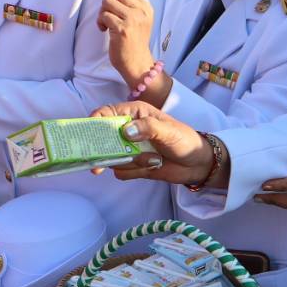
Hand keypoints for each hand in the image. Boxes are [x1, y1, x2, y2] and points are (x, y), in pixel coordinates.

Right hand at [95, 102, 217, 186]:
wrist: (197, 164)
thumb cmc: (185, 140)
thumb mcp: (168, 131)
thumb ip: (148, 128)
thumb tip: (126, 131)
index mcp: (134, 113)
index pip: (106, 113)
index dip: (94, 122)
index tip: (89, 135)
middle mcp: (127, 129)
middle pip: (102, 138)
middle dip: (105, 150)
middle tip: (103, 162)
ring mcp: (128, 148)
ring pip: (112, 158)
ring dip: (130, 163)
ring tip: (152, 160)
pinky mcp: (132, 165)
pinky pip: (121, 171)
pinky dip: (134, 172)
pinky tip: (152, 167)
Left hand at [98, 0, 157, 90]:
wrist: (137, 63)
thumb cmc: (134, 41)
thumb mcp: (139, 19)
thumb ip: (131, 3)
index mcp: (146, 8)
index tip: (114, 8)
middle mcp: (141, 12)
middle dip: (107, 2)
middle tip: (107, 15)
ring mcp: (132, 19)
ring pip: (108, 2)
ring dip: (102, 12)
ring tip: (105, 23)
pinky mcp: (122, 29)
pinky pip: (104, 15)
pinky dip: (100, 22)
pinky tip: (104, 30)